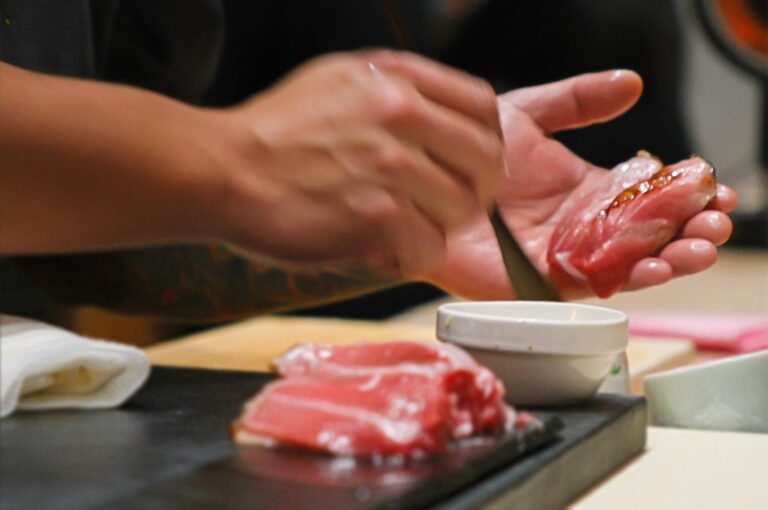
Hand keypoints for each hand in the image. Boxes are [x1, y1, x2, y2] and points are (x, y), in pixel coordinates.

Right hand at [218, 51, 504, 275]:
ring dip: (440, 226)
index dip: (486, 141)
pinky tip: (385, 246)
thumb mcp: (338, 81)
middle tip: (451, 205)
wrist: (222, 169)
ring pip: (463, 208)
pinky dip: (412, 253)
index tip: (474, 163)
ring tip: (406, 227)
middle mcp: (400, 115)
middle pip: (486, 160)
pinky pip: (430, 245)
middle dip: (476, 190)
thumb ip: (394, 91)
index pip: (483, 106)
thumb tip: (438, 116)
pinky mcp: (378, 215)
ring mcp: (391, 165)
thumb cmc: (274, 133)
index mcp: (395, 79)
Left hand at [421, 70, 735, 298]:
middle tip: (717, 221)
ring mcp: (568, 255)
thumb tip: (631, 83)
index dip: (688, 192)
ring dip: (675, 257)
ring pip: (635, 264)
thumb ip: (576, 102)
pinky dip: (632, 279)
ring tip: (700, 245)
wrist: (424, 183)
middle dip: (693, 229)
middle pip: (653, 234)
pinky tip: (656, 266)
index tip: (715, 186)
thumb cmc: (465, 155)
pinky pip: (596, 285)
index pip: (652, 196)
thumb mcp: (526, 115)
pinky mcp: (544, 282)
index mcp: (588, 190)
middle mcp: (585, 226)